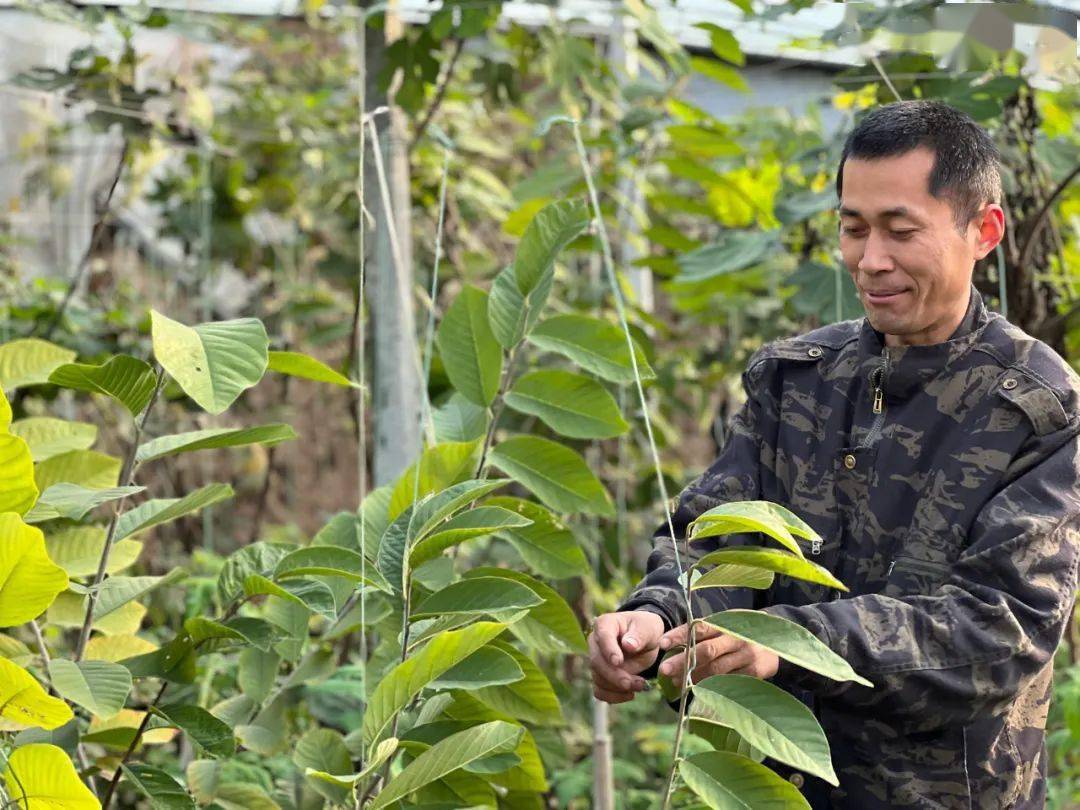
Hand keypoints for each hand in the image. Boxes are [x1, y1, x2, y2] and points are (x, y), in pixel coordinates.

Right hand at [588, 610, 664, 703]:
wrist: (645, 640)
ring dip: (618, 688)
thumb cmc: (645, 629)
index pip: (603, 636)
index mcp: (605, 624)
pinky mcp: (599, 676)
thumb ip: (639, 636)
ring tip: (640, 686)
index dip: (609, 650)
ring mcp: (596, 660)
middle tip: (634, 683)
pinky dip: (613, 697)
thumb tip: (628, 645)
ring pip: (598, 678)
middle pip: (597, 661)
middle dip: (615, 675)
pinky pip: (599, 690)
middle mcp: (595, 642)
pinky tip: (630, 694)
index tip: (618, 662)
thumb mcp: (648, 628)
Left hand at [657, 621, 778, 683]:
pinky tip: (697, 689)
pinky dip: (711, 686)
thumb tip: (669, 643)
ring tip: (675, 682)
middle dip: (683, 661)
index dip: (680, 635)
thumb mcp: (724, 625)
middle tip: (664, 669)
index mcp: (725, 623)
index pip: (699, 628)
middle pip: (706, 651)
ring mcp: (745, 656)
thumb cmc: (740, 633)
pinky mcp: (753, 672)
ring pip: (716, 669)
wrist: (777, 641)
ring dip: (693, 677)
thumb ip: (703, 632)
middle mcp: (735, 638)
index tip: (662, 643)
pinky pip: (728, 682)